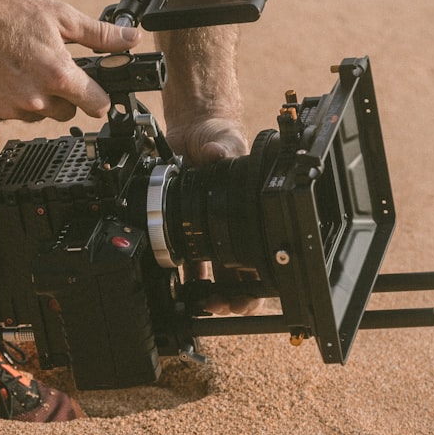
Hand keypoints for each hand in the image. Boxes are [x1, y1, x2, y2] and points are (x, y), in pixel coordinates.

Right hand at [0, 0, 138, 122]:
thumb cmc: (9, 12)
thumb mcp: (62, 17)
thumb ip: (100, 35)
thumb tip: (131, 39)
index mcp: (59, 76)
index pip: (97, 105)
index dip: (99, 97)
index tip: (95, 92)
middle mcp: (36, 98)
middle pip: (66, 112)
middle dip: (64, 94)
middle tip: (48, 67)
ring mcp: (10, 108)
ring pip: (37, 114)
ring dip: (35, 98)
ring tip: (22, 67)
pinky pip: (9, 113)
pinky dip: (8, 99)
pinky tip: (2, 75)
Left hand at [168, 115, 266, 317]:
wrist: (193, 129)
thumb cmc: (219, 136)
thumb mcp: (226, 140)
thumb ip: (225, 150)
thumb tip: (217, 154)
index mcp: (245, 213)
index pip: (256, 255)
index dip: (255, 280)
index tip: (248, 296)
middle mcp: (225, 225)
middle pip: (233, 273)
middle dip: (230, 296)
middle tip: (222, 305)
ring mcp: (203, 227)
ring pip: (209, 270)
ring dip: (206, 290)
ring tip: (202, 301)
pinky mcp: (180, 223)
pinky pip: (181, 254)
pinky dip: (180, 271)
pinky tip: (177, 283)